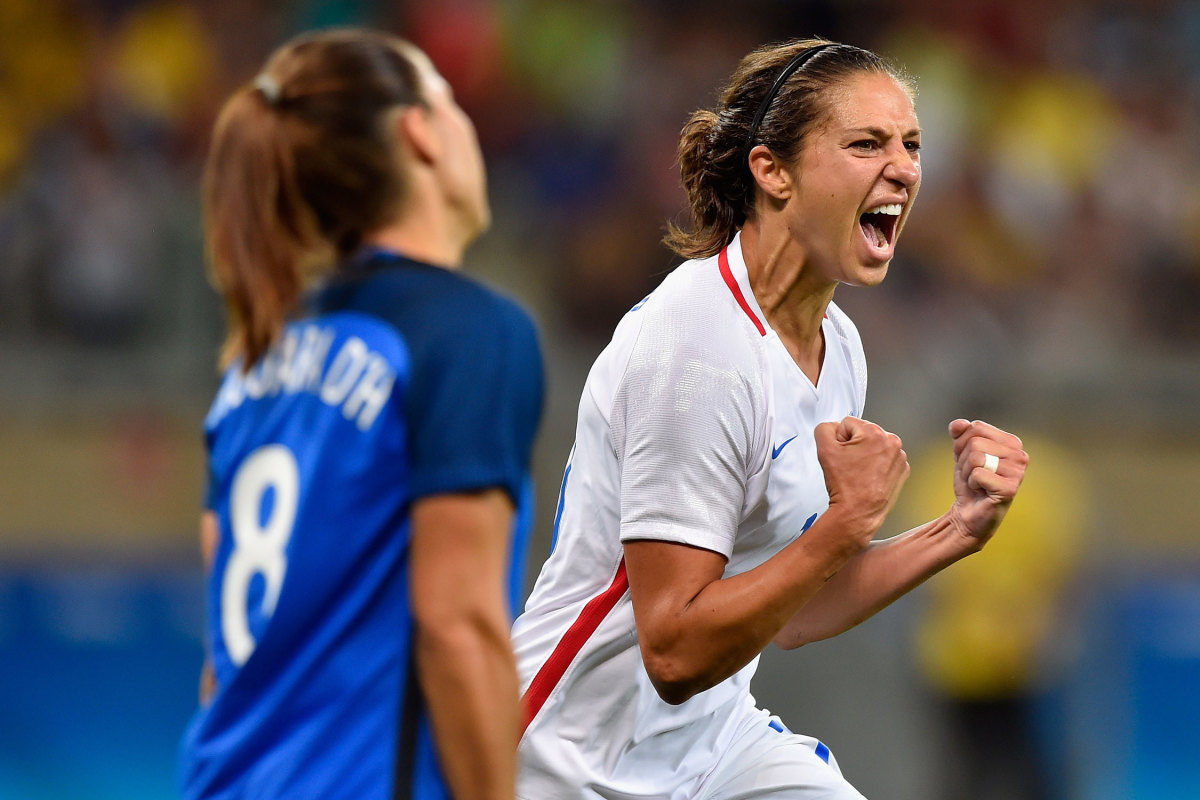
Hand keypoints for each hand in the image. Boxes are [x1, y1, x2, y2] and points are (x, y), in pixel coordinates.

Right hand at [815, 416, 909, 548]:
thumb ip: (824, 429)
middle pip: (862, 434)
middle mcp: (893, 443)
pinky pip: (884, 460)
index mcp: (876, 433)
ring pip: (873, 447)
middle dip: (853, 447)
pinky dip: (875, 467)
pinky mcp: (902, 471)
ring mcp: (900, 458)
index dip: (839, 440)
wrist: (858, 513)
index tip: (841, 456)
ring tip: (858, 473)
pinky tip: (867, 478)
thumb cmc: (845, 486)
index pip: (847, 424)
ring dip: (864, 456)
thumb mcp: (824, 450)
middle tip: (848, 466)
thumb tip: (832, 427)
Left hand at [946, 419, 1027, 546]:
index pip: (976, 427)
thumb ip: (960, 433)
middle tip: (972, 475)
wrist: (968, 513)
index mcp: (1012, 442)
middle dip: (963, 460)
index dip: (962, 443)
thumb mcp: (961, 453)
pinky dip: (971, 483)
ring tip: (976, 483)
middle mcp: (1020, 454)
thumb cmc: (970, 482)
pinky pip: (977, 474)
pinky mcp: (1010, 488)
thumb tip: (959, 424)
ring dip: (966, 472)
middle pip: (974, 442)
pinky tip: (980, 491)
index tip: (968, 460)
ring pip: (975, 457)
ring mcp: (1018, 472)